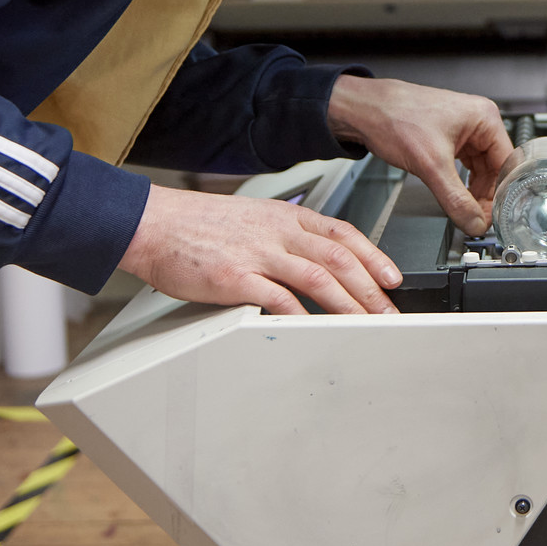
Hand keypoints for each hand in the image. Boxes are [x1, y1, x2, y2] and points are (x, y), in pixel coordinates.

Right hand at [119, 184, 402, 314]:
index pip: (343, 234)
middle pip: (339, 258)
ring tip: (365, 325)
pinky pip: (278, 296)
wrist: (153, 224)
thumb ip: (285, 239)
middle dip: (370, 288)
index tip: (392, 278)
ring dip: (348, 304)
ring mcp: (258, 252)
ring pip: (319, 277)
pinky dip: (301, 314)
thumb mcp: (253, 220)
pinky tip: (315, 329)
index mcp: (286, 216)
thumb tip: (316, 263)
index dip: (374, 256)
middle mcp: (278, 231)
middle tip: (390, 311)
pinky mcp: (235, 275)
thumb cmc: (198, 226)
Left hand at [327, 75, 512, 235]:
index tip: (493, 217)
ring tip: (465, 211)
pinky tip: (455, 196)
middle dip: (485, 195)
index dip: (500, 193)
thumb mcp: (430, 165)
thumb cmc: (394, 117)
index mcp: (484, 118)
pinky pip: (463, 166)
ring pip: (479, 169)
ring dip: (472, 191)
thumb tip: (474, 222)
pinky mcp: (448, 138)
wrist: (364, 110)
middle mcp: (478, 122)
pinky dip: (460, 183)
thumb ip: (455, 199)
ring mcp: (463, 130)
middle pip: (494, 168)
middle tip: (476, 220)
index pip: (507, 164)